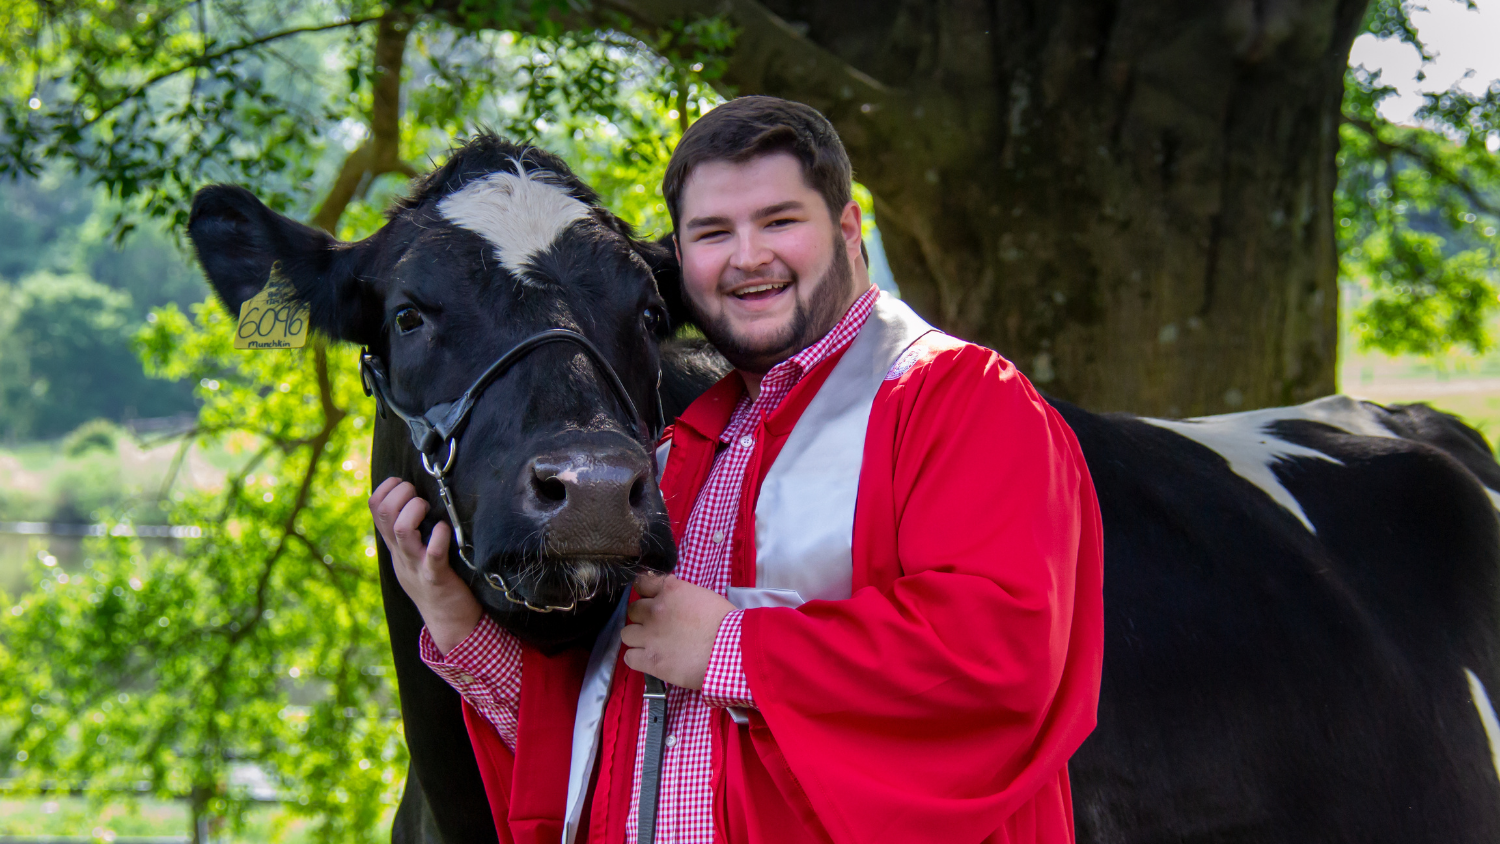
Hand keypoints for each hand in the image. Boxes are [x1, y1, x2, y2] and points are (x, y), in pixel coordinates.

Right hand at [369, 477, 481, 655]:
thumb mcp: (412, 552)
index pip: (374, 505)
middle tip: (420, 498)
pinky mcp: (436, 577)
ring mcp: (416, 564)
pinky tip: (445, 531)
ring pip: (402, 529)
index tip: (407, 485)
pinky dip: (440, 537)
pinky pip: (434, 554)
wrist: (447, 621)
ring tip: (429, 511)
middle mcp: (400, 551)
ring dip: (416, 510)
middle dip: (401, 493)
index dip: (387, 487)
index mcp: (394, 543)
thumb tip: (417, 494)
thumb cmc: (434, 578)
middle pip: (383, 511)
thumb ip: (409, 528)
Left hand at [621, 573, 734, 689]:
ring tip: (652, 644)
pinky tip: (650, 659)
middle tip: (656, 626)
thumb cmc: (725, 624)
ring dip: (637, 638)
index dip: (646, 593)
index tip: (651, 600)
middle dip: (643, 617)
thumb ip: (680, 594)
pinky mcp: (650, 660)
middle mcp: (654, 610)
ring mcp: (649, 636)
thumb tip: (670, 596)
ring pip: (626, 633)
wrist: (732, 651)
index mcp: (670, 590)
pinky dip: (637, 659)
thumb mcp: (702, 596)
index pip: (642, 583)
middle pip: (633, 610)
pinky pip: (629, 657)